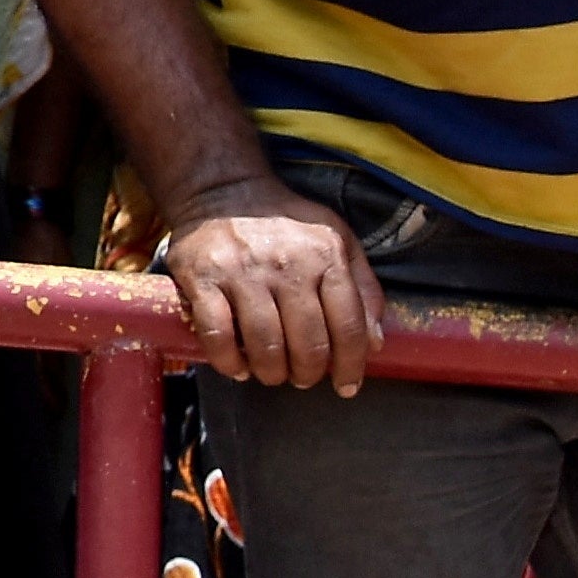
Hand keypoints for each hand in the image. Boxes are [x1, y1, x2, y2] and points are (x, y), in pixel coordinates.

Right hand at [157, 174, 382, 395]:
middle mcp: (287, 265)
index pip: (348, 325)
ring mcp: (242, 273)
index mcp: (326, 256)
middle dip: (308, 373)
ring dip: (272, 372)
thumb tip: (374, 343)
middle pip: (308, 341)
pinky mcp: (202, 279)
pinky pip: (217, 333)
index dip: (350, 365)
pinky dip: (228, 360)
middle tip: (302, 379)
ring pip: (264, 343)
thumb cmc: (286, 224)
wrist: (223, 191)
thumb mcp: (338, 240)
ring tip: (272, 375)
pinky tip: (237, 368)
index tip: (345, 386)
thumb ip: (363, 288)